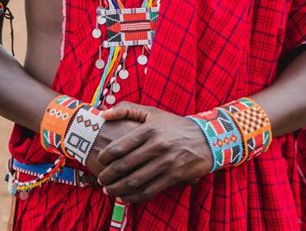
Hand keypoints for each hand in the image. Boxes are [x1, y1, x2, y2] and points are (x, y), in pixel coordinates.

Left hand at [96, 101, 212, 202]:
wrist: (205, 139)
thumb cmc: (173, 125)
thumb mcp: (152, 112)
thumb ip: (127, 109)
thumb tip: (103, 114)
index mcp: (149, 129)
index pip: (120, 145)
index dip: (106, 156)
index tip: (100, 160)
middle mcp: (157, 145)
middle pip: (125, 165)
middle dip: (108, 175)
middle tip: (101, 178)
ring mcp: (166, 162)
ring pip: (135, 181)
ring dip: (117, 188)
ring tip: (108, 189)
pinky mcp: (173, 176)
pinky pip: (149, 191)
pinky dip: (134, 197)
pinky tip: (124, 197)